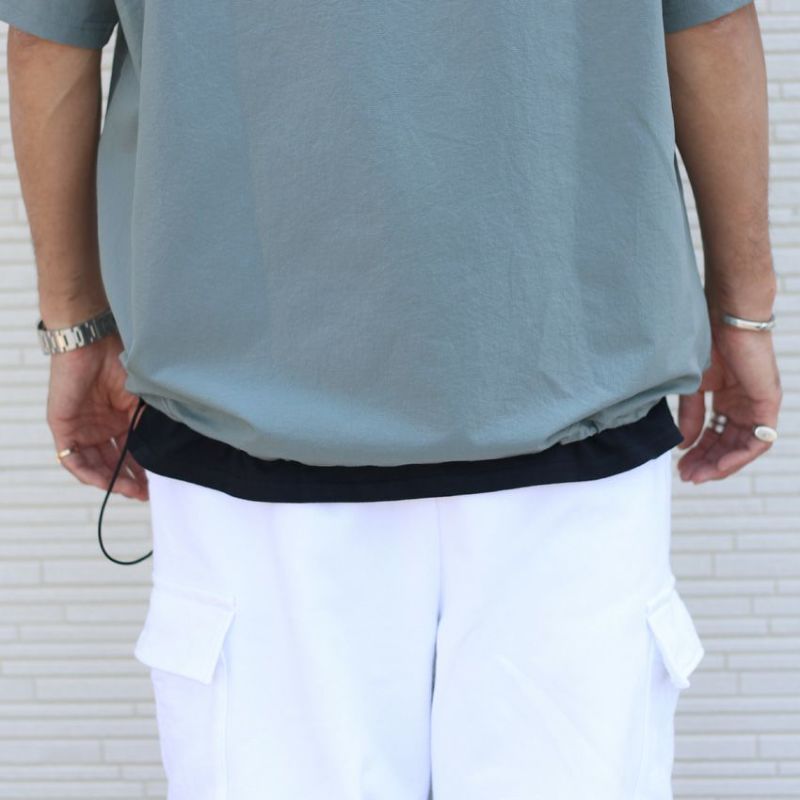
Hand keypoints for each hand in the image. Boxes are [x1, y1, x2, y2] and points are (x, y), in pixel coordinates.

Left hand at [47, 331, 148, 500]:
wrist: (92, 343)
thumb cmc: (120, 363)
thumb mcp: (142, 400)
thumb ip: (148, 426)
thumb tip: (166, 452)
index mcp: (120, 418)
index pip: (131, 451)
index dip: (143, 469)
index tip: (158, 484)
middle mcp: (100, 426)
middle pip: (113, 462)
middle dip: (129, 480)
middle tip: (145, 493)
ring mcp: (81, 428)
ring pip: (94, 465)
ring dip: (111, 481)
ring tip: (130, 490)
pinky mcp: (63, 427)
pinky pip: (73, 459)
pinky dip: (88, 473)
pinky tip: (105, 481)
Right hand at [676, 321, 781, 482]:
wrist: (725, 320)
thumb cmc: (707, 343)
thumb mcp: (693, 388)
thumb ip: (690, 416)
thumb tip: (683, 444)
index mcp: (729, 399)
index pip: (716, 435)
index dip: (699, 453)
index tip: (680, 465)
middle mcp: (746, 405)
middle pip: (729, 444)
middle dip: (707, 463)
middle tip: (687, 476)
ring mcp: (758, 405)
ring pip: (744, 447)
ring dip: (722, 465)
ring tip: (700, 474)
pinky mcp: (768, 403)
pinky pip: (759, 440)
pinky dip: (740, 456)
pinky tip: (720, 464)